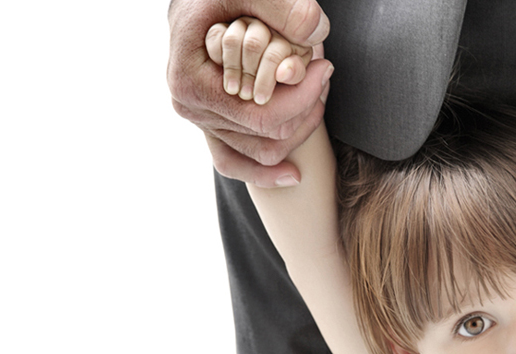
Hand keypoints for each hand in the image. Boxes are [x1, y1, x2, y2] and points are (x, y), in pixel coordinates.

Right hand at [167, 0, 331, 185]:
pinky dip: (263, 172)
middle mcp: (190, 106)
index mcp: (191, 80)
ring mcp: (199, 119)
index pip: (261, 114)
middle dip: (303, 113)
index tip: (325, 69)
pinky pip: (233, 162)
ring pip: (258, 152)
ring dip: (297, 130)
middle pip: (263, 137)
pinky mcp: (209, 124)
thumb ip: (285, 10)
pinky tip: (293, 175)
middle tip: (325, 77)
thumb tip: (316, 35)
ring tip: (318, 98)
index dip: (301, 99)